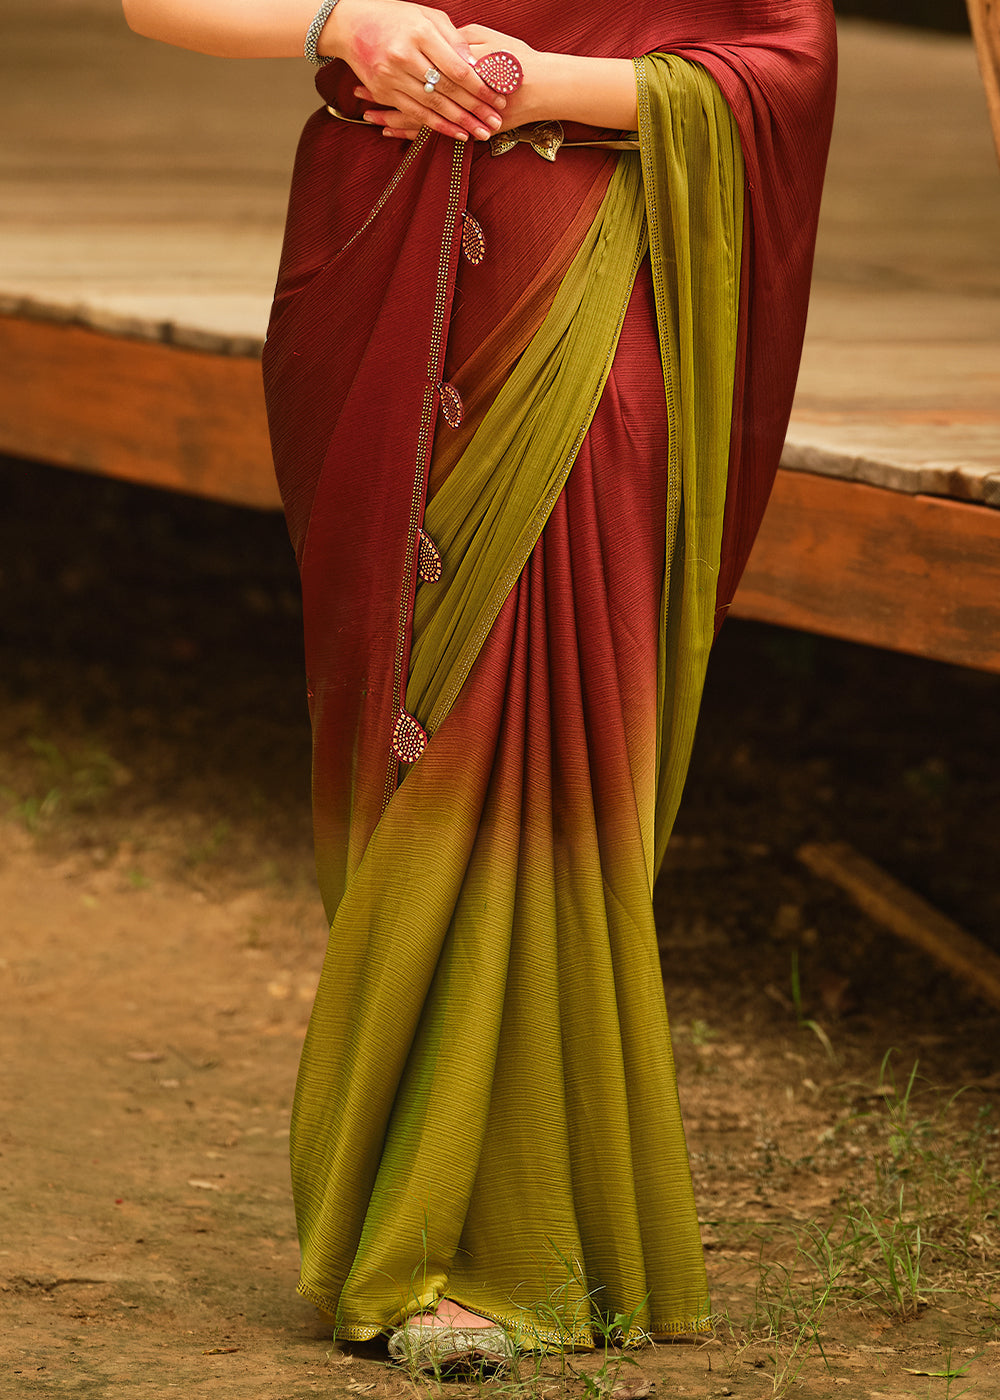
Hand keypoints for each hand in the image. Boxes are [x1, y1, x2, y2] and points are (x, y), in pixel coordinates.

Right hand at [325, 0, 506, 142]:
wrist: (351, 23)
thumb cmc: (396, 17)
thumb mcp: (428, 16)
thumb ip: (453, 40)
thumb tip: (478, 65)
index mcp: (420, 33)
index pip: (457, 67)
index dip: (480, 86)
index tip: (499, 97)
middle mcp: (405, 55)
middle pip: (447, 88)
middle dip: (475, 108)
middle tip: (496, 122)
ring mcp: (391, 75)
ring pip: (432, 105)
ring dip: (460, 123)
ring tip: (481, 133)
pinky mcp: (383, 90)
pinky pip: (414, 113)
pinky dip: (437, 126)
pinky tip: (456, 134)